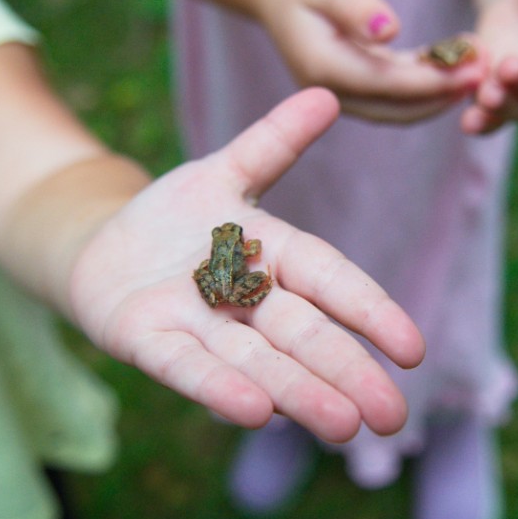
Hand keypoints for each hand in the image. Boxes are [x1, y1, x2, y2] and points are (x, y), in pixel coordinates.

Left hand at [69, 89, 425, 442]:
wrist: (104, 247)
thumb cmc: (177, 216)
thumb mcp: (223, 172)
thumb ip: (274, 143)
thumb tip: (326, 93)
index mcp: (275, 257)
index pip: (332, 282)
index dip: (370, 314)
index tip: (414, 350)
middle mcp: (246, 301)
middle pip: (303, 337)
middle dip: (346, 373)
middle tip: (391, 418)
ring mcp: (199, 325)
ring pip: (257, 362)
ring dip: (299, 392)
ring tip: (342, 425)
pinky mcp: (148, 342)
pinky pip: (186, 367)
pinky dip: (218, 388)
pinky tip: (256, 414)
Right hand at [256, 0, 483, 122]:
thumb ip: (356, 6)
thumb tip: (389, 32)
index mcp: (321, 66)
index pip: (385, 83)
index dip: (431, 81)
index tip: (471, 70)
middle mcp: (328, 92)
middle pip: (395, 107)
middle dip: (443, 95)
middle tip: (486, 73)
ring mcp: (339, 95)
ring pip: (398, 109)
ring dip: (439, 94)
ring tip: (478, 68)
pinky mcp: (353, 89)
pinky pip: (394, 97)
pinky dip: (426, 86)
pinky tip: (457, 65)